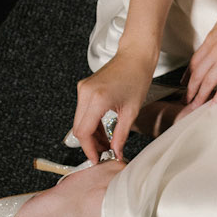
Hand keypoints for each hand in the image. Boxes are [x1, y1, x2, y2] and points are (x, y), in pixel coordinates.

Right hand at [71, 42, 156, 163]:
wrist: (135, 56)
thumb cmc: (137, 78)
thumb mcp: (131, 111)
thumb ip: (121, 135)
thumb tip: (116, 153)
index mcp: (97, 99)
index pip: (83, 132)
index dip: (89, 149)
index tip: (97, 160)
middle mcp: (85, 93)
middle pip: (79, 128)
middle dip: (90, 144)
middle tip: (105, 154)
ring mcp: (83, 89)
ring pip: (80, 121)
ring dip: (91, 135)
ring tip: (107, 144)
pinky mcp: (84, 88)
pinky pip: (83, 112)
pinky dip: (92, 124)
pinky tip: (104, 131)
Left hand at [184, 0, 216, 110]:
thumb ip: (216, 37)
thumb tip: (214, 44)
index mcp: (210, 41)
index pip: (194, 62)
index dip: (187, 75)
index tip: (184, 84)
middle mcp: (214, 51)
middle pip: (197, 74)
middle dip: (190, 90)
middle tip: (185, 100)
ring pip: (208, 81)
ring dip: (200, 95)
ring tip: (195, 106)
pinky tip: (215, 102)